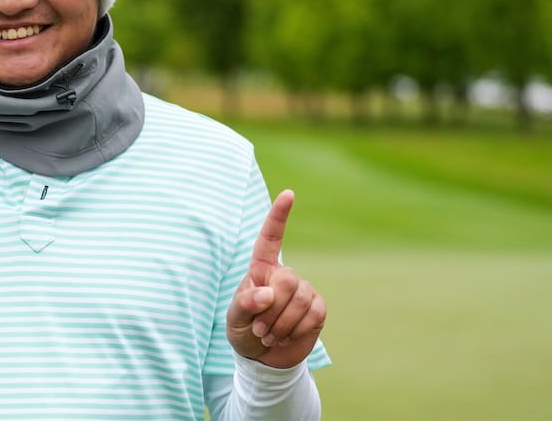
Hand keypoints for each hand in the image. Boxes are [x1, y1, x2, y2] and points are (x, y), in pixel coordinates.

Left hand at [226, 189, 325, 368]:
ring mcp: (304, 290)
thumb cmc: (244, 331)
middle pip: (288, 280)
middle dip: (272, 310)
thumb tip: (266, 294)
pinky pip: (312, 315)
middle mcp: (284, 275)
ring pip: (300, 300)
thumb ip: (244, 304)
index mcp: (261, 269)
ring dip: (281, 325)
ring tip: (269, 334)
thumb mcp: (234, 320)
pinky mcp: (317, 307)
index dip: (278, 216)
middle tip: (260, 329)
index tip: (289, 194)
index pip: (270, 238)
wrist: (265, 357)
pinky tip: (286, 336)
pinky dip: (296, 331)